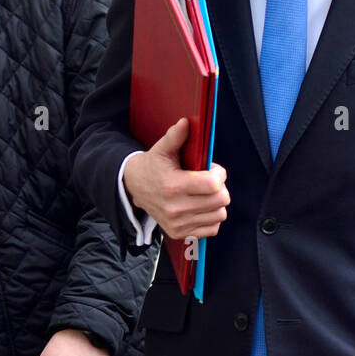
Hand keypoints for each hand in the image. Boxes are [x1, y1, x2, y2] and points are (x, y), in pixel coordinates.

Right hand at [123, 117, 229, 240]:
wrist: (134, 189)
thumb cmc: (152, 167)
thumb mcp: (161, 149)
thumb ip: (175, 136)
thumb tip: (186, 122)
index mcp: (173, 186)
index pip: (213, 184)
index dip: (219, 174)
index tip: (212, 169)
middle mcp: (175, 208)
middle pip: (220, 200)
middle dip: (220, 187)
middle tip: (210, 180)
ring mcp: (178, 223)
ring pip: (219, 215)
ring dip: (217, 202)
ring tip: (204, 193)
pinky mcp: (179, 233)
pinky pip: (211, 229)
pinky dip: (211, 217)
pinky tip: (201, 206)